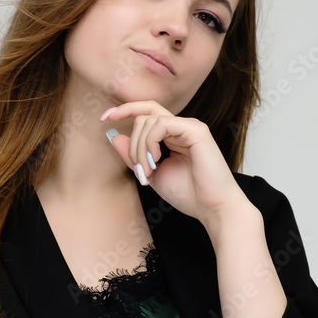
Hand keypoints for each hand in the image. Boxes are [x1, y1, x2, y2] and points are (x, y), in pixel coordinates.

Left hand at [100, 100, 252, 237]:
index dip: (125, 110)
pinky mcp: (195, 130)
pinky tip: (156, 161)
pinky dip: (150, 143)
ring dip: (139, 148)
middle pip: (144, 115)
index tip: (104, 118)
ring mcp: (189, 126)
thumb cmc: (189, 195)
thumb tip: (113, 135)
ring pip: (149, 120)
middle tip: (139, 171)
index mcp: (173, 135)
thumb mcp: (151, 174)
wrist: (213, 208)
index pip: (146, 112)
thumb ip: (133, 155)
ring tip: (148, 172)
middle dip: (132, 143)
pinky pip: (161, 124)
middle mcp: (182, 127)